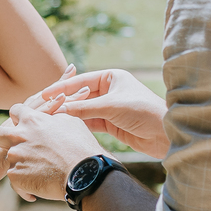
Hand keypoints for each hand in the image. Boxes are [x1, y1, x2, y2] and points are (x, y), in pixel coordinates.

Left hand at [0, 103, 105, 201]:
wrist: (84, 174)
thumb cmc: (81, 146)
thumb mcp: (70, 122)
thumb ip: (54, 117)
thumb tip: (51, 116)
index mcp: (31, 119)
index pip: (15, 110)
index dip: (19, 117)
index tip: (24, 125)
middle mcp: (18, 136)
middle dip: (5, 139)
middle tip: (19, 147)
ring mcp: (15, 157)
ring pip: (10, 160)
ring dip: (22, 164)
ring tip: (42, 172)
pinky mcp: (15, 177)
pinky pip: (16, 180)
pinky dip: (26, 183)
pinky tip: (40, 185)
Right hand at [41, 69, 169, 158]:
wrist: (166, 133)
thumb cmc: (142, 111)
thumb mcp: (111, 107)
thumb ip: (84, 108)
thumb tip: (60, 110)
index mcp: (112, 77)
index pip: (81, 80)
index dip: (62, 87)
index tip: (44, 93)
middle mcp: (110, 90)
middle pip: (81, 95)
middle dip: (64, 102)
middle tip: (43, 109)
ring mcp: (110, 108)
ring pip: (84, 110)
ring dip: (70, 115)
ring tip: (50, 120)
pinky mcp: (112, 124)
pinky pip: (90, 122)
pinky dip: (79, 125)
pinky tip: (65, 128)